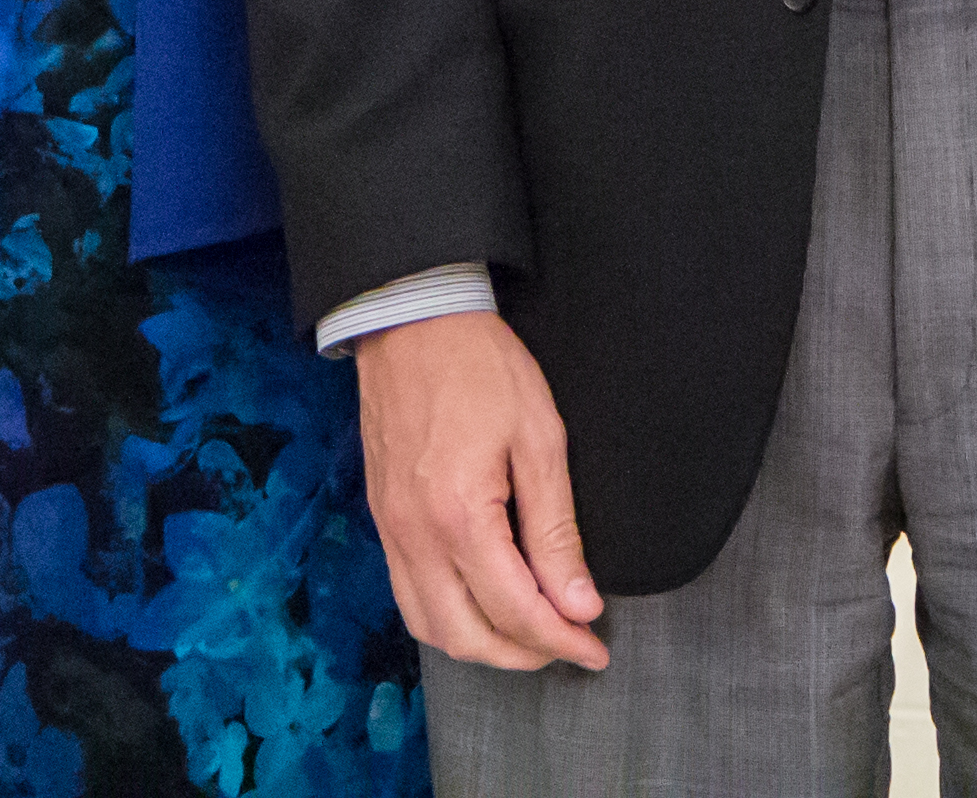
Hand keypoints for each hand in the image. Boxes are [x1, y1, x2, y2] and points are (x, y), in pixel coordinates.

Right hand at [351, 309, 610, 670]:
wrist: (411, 321)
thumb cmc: (480, 367)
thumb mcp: (540, 439)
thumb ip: (556, 531)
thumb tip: (577, 602)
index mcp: (460, 516)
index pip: (516, 610)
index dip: (561, 640)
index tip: (594, 648)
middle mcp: (416, 536)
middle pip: (466, 636)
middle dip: (522, 655)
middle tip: (567, 647)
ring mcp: (392, 531)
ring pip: (429, 626)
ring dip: (480, 646)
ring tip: (528, 636)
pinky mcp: (383, 519)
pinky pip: (408, 595)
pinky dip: (446, 618)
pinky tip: (481, 605)